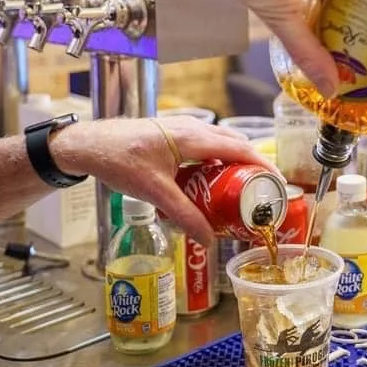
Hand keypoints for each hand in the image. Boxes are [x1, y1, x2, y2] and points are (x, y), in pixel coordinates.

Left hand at [52, 115, 282, 244]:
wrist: (88, 144)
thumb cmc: (118, 160)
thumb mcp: (154, 191)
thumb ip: (182, 214)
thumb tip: (207, 238)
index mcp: (193, 137)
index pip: (240, 149)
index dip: (263, 165)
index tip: (278, 184)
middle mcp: (193, 128)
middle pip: (235, 145)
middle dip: (251, 167)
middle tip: (260, 193)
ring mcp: (183, 128)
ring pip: (220, 143)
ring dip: (233, 164)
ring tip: (238, 190)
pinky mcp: (173, 133)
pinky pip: (205, 145)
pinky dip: (216, 161)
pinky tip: (208, 183)